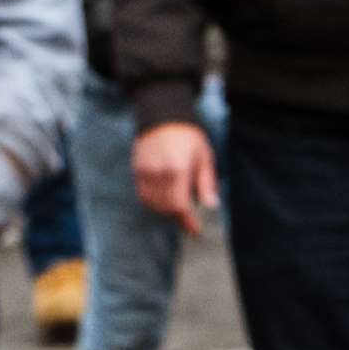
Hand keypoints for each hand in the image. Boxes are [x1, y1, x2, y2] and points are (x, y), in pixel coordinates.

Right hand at [133, 118, 215, 235]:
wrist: (163, 118)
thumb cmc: (189, 138)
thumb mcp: (205, 158)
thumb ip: (206, 183)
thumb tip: (211, 206)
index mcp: (178, 169)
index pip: (180, 205)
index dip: (188, 221)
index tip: (196, 231)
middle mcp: (158, 172)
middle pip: (165, 207)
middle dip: (178, 217)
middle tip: (190, 219)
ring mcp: (145, 172)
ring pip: (152, 204)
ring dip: (165, 211)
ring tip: (178, 208)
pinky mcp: (137, 171)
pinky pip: (143, 195)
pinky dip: (153, 203)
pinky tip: (164, 200)